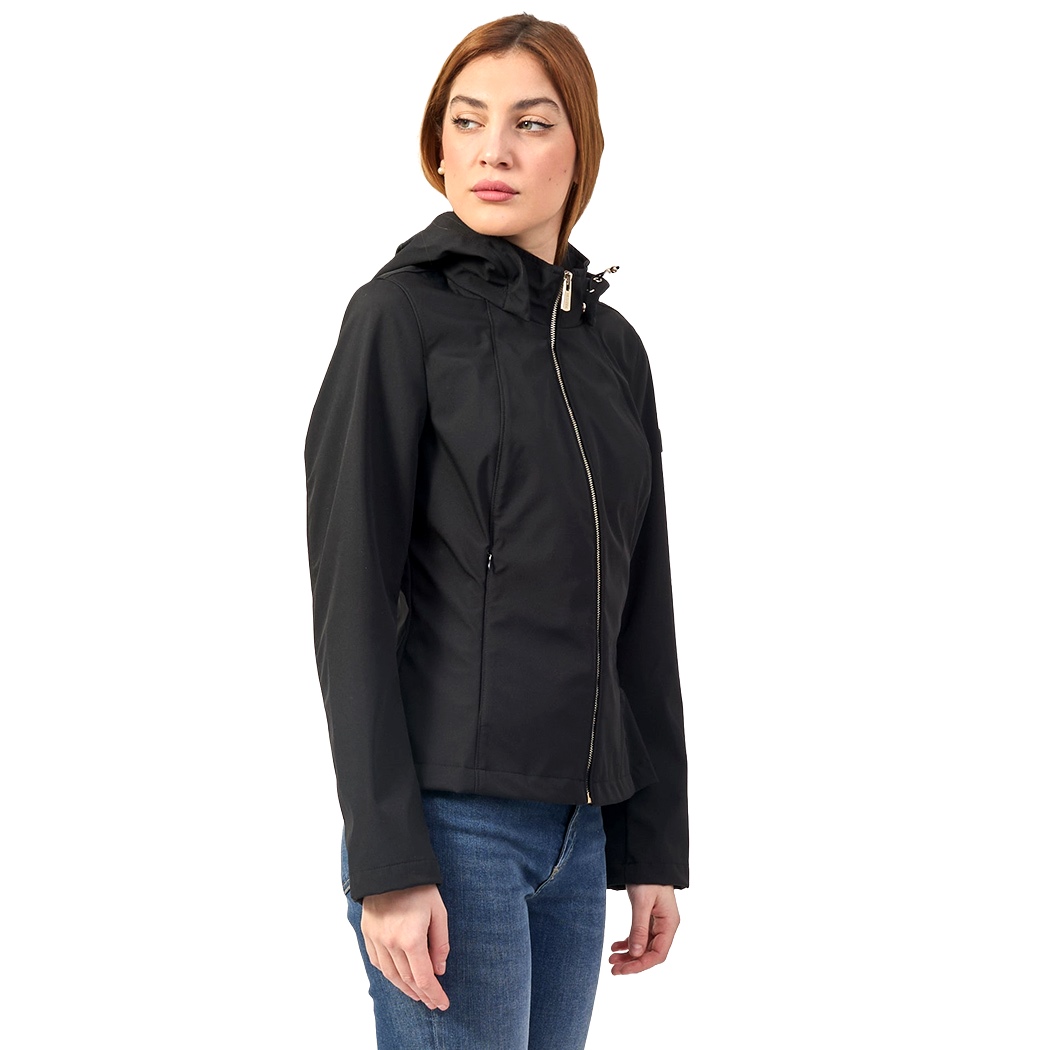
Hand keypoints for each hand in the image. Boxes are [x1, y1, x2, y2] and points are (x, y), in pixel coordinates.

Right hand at [360, 884, 450, 1009]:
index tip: (443, 1003)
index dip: (434, 994)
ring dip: (405, 989)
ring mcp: (377, 940)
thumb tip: (440, 969)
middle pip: (408, 980)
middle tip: (433, 1002)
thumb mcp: (438, 912)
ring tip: (417, 996)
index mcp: (411, 939)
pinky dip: (389, 974)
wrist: (389, 868)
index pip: (424, 978)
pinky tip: (397, 978)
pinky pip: (378, 962)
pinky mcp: (367, 934)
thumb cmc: (418, 887)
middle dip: (422, 994)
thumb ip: (440, 943)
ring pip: (391, 975)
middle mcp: (391, 944)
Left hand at [608, 883, 679, 974]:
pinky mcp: (648, 917)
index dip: (641, 965)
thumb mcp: (642, 902)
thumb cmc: (648, 877)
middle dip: (632, 962)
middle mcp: (665, 926)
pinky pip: (639, 935)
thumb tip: (636, 954)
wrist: (646, 858)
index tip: (624, 970)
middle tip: (613, 969)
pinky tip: (615, 947)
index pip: (658, 954)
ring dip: (628, 954)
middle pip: (650, 952)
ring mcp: (657, 922)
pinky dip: (627, 942)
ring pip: (643, 946)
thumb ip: (639, 927)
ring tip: (611, 960)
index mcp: (669, 924)